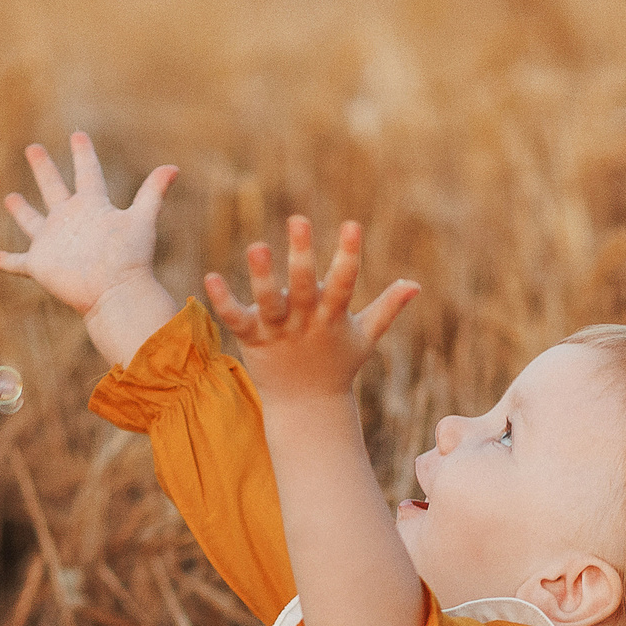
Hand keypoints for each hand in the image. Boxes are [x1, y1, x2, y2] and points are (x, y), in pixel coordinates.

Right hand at [0, 132, 180, 365]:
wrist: (115, 294)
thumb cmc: (129, 258)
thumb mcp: (141, 220)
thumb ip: (153, 192)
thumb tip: (175, 167)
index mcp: (92, 207)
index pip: (87, 173)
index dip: (83, 154)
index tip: (78, 134)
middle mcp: (71, 221)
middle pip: (54, 188)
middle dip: (44, 168)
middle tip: (34, 147)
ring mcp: (54, 243)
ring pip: (33, 221)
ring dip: (21, 210)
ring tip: (10, 197)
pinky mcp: (41, 265)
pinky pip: (19, 263)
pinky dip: (7, 262)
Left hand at [205, 217, 420, 404]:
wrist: (306, 407)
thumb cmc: (337, 365)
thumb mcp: (364, 337)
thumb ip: (387, 308)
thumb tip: (416, 285)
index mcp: (332, 316)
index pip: (345, 283)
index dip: (349, 256)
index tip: (352, 226)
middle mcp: (305, 321)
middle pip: (304, 286)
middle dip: (303, 255)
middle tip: (299, 219)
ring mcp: (278, 331)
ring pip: (269, 301)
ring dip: (263, 275)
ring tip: (257, 245)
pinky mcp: (252, 339)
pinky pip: (235, 319)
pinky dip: (223, 301)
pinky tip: (210, 278)